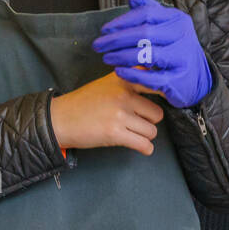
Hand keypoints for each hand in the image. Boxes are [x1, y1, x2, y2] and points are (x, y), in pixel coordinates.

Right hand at [49, 72, 164, 156]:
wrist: (60, 119)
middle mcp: (124, 95)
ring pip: (152, 131)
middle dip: (149, 122)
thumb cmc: (84, 103)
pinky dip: (145, 149)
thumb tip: (155, 80)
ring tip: (133, 134)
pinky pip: (144, 145)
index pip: (155, 84)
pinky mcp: (115, 133)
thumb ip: (129, 82)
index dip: (165, 94)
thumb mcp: (107, 83)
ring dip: (145, 136)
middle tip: (137, 123)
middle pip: (157, 114)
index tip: (168, 100)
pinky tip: (140, 147)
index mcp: (123, 80)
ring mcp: (120, 115)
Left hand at [91, 0, 212, 108]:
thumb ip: (150, 11)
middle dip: (117, 39)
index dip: (122, 21)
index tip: (104, 30)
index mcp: (177, 19)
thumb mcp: (167, 26)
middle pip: (145, 33)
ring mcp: (182, 59)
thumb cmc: (175, 49)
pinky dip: (132, 74)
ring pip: (147, 55)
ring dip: (122, 56)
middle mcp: (182, 36)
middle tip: (98, 45)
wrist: (197, 79)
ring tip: (106, 58)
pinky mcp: (178, 80)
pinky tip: (118, 72)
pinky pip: (152, 78)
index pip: (146, 14)